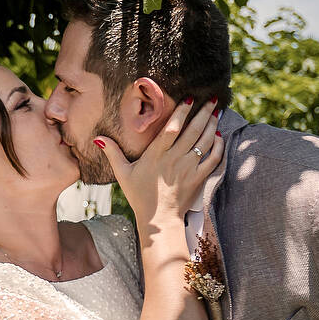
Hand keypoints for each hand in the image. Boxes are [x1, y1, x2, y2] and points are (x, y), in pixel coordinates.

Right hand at [95, 98, 222, 237]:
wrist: (159, 221)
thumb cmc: (140, 196)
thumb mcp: (123, 174)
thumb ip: (113, 153)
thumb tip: (98, 138)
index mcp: (156, 155)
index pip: (172, 128)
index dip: (182, 112)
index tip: (190, 98)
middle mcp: (174, 159)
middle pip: (193, 131)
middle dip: (204, 112)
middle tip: (213, 98)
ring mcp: (189, 168)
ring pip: (205, 142)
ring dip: (212, 125)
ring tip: (216, 113)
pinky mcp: (199, 178)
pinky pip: (213, 159)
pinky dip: (218, 147)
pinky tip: (219, 137)